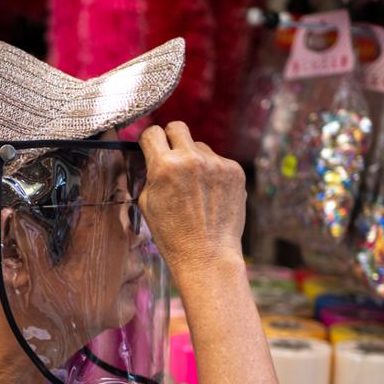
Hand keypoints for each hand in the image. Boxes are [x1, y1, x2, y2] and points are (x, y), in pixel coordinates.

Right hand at [136, 122, 246, 275]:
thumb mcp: (148, 203)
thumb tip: (153, 158)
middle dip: (172, 139)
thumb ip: (151, 174)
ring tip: (195, 188)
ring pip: (200, 146)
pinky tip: (211, 195)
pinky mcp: (235, 171)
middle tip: (173, 158)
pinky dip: (213, 173)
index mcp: (164, 166)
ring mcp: (216, 164)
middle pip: (178, 127)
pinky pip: (218, 161)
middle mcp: (191, 159)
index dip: (150, 141)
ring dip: (195, 159)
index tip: (152, 148)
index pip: (153, 132)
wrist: (207, 255)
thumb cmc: (173, 235)